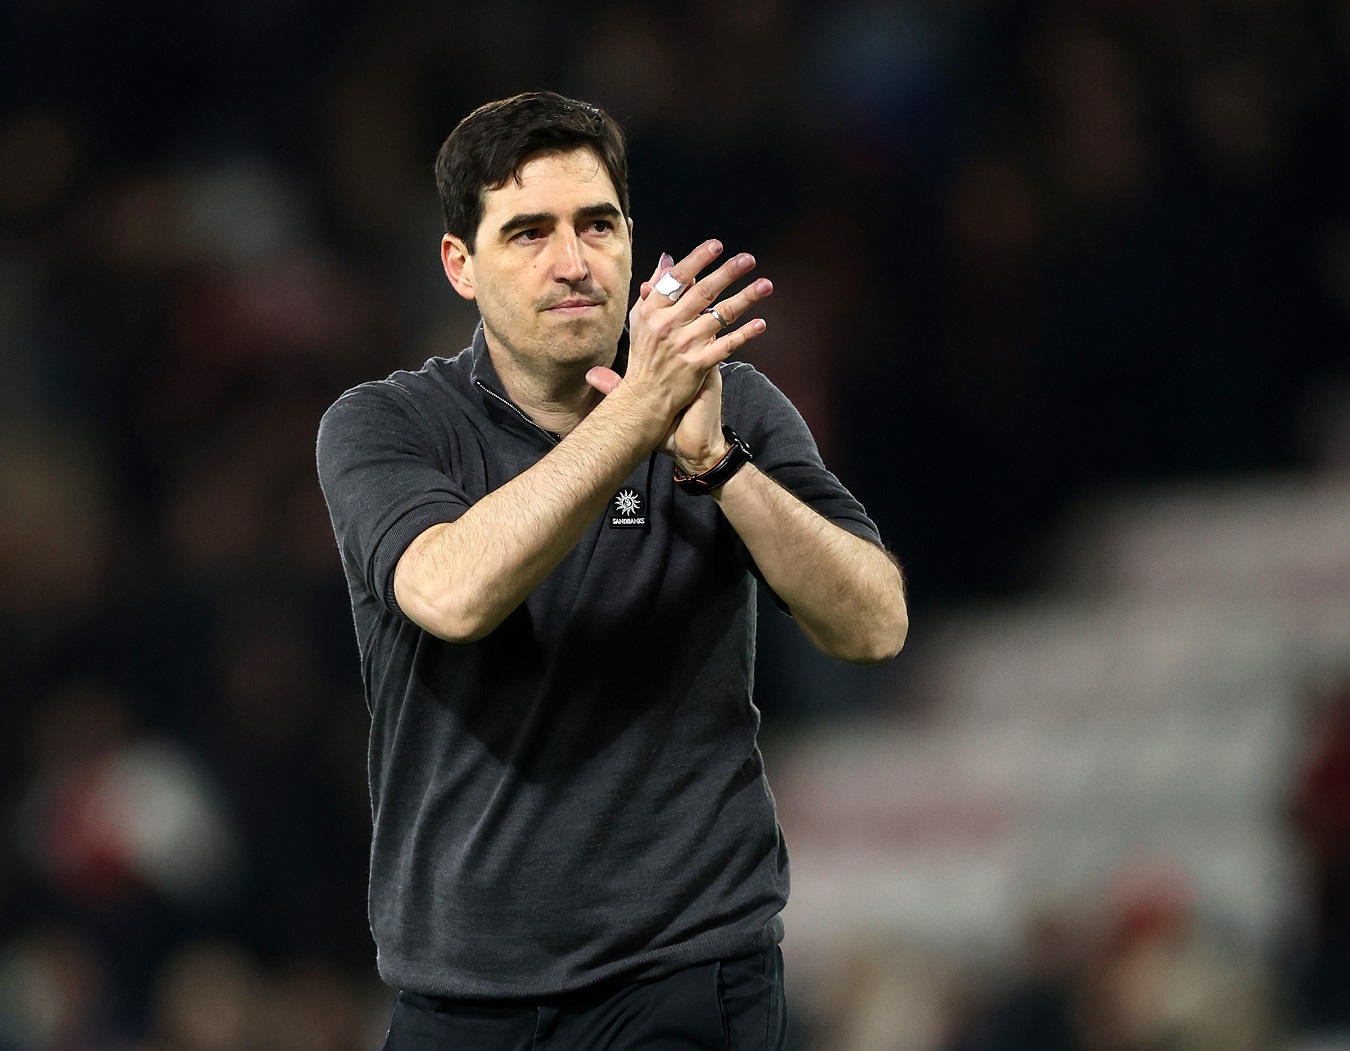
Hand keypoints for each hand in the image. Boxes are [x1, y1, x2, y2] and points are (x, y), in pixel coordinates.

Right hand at [585, 240, 771, 446]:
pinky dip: (745, 334)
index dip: (698, 259)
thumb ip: (654, 288)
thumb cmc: (644, 355)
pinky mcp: (698, 365)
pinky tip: (761, 323)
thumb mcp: (641, 319)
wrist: (644, 399)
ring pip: (720, 315)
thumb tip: (668, 259)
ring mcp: (684, 345)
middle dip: (728, 272)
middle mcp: (668, 325)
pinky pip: (727, 345)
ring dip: (746, 298)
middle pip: (703, 292)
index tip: (717, 245)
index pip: (678, 279)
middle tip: (749, 259)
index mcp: (653, 310)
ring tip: (766, 285)